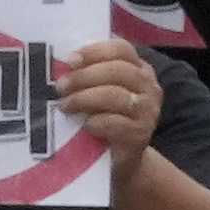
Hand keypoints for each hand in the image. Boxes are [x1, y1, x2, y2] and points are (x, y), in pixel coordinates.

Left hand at [51, 37, 164, 152]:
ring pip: (115, 95)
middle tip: (61, 86)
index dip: (95, 51)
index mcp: (140, 68)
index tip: (71, 60)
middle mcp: (148, 86)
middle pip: (118, 70)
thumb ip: (92, 77)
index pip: (121, 49)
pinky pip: (115, 123)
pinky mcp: (140, 135)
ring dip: (85, 98)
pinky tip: (84, 124)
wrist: (122, 159)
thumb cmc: (107, 119)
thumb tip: (61, 66)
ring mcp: (147, 111)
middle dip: (85, 76)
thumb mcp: (102, 92)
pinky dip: (96, 121)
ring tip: (66, 105)